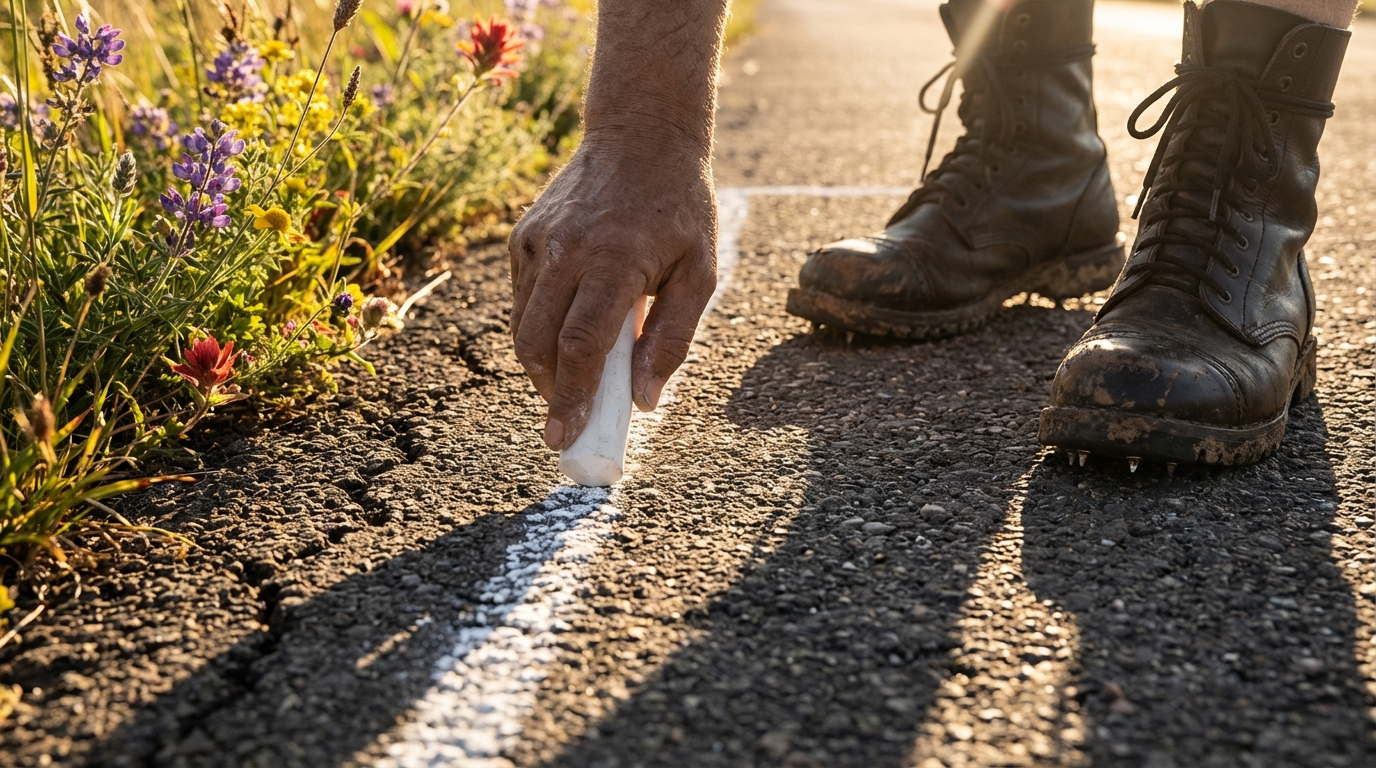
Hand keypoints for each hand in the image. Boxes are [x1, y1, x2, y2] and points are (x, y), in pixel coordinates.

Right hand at [509, 132, 717, 450]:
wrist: (640, 134)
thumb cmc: (679, 208)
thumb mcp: (699, 271)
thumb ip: (673, 338)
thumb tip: (644, 399)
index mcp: (615, 260)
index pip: (581, 345)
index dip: (572, 397)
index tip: (566, 435)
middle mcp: (567, 250)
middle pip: (538, 342)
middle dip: (548, 390)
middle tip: (567, 420)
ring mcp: (538, 240)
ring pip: (522, 324)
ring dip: (540, 364)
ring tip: (570, 382)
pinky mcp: (523, 235)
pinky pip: (521, 298)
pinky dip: (537, 327)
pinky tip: (565, 330)